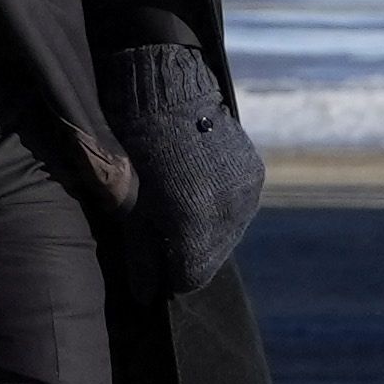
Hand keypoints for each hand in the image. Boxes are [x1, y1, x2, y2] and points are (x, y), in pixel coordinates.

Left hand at [109, 31, 267, 295]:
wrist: (166, 87)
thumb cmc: (134, 144)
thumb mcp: (128, 202)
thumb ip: (142, 253)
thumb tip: (147, 297)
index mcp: (196, 222)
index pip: (191, 276)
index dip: (168, 274)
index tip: (152, 261)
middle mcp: (230, 212)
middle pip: (211, 258)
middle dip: (187, 254)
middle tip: (161, 233)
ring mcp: (246, 193)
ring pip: (227, 235)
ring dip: (206, 233)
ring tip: (179, 209)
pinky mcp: (255, 174)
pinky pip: (238, 209)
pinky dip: (219, 209)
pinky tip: (197, 190)